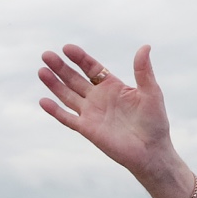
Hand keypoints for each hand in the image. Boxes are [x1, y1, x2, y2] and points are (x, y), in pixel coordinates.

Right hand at [38, 45, 196, 197]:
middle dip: (61, 67)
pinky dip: (55, 111)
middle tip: (46, 55)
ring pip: (67, 95)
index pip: (91, 68)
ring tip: (41, 71)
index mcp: (112, 86)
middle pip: (74, 79)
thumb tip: (145, 46)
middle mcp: (99, 98)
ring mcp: (91, 113)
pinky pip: (67, 119)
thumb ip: (144, 71)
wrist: (152, 151)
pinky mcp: (87, 129)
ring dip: (54, 84)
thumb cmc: (155, 123)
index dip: (79, 58)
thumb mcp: (151, 93)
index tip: (67, 48)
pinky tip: (43, 101)